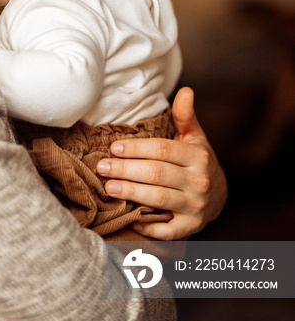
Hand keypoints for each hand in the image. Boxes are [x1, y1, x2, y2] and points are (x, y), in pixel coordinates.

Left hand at [96, 87, 227, 239]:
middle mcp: (200, 181)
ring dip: (132, 193)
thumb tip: (186, 90)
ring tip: (108, 188)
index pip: (162, 150)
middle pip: (157, 174)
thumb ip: (186, 116)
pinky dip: (149, 227)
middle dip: (126, 170)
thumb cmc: (196, 161)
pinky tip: (131, 220)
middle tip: (102, 167)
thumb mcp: (194, 137)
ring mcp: (196, 206)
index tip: (113, 147)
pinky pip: (169, 230)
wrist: (219, 196)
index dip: (136, 149)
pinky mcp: (191, 227)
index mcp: (199, 156)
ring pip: (159, 199)